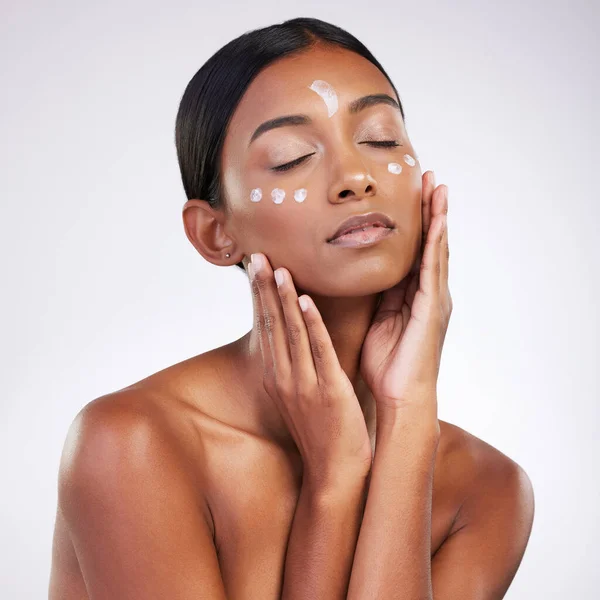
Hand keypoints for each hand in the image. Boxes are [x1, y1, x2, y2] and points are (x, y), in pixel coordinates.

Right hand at [248, 253, 372, 487]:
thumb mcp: (298, 396)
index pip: (265, 327)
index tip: (256, 267)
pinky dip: (311, 324)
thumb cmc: (320, 431)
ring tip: (279, 269)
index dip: (260, 296)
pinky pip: (318, 351)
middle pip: (271, 325)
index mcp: (276, 376)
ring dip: (283, 299)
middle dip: (264, 289)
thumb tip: (294, 339)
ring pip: (291, 333)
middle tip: (258, 256)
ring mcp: (303, 384)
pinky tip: (305, 301)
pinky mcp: (328, 390)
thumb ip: (294, 366)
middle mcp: (283, 377)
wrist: (334, 473)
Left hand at [359, 171, 451, 420]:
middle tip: (430, 177)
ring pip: (437, 248)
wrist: (400, 398)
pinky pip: (433, 267)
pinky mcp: (432, 307)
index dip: (415, 222)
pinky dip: (436, 241)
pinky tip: (438, 218)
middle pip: (430, 243)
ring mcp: (434, 299)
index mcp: (412, 296)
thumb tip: (365, 275)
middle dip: (430, 210)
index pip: (415, 251)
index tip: (412, 193)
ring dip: (438, 216)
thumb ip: (379, 297)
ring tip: (438, 185)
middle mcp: (429, 293)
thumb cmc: (387, 365)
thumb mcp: (378, 321)